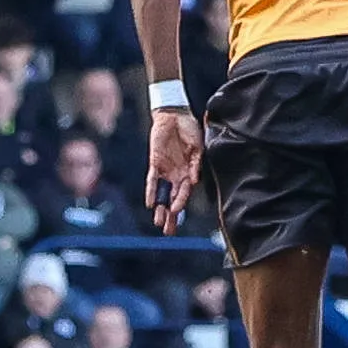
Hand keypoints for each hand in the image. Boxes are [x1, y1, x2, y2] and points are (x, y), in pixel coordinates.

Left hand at [144, 109, 202, 234]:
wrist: (175, 116)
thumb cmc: (190, 131)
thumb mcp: (198, 147)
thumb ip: (195, 164)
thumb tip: (194, 180)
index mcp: (189, 173)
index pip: (184, 194)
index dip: (180, 205)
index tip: (178, 214)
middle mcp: (177, 175)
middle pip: (172, 200)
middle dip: (171, 215)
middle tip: (168, 231)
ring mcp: (165, 170)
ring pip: (162, 194)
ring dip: (160, 208)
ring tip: (158, 222)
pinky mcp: (155, 163)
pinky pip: (152, 181)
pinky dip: (150, 192)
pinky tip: (149, 203)